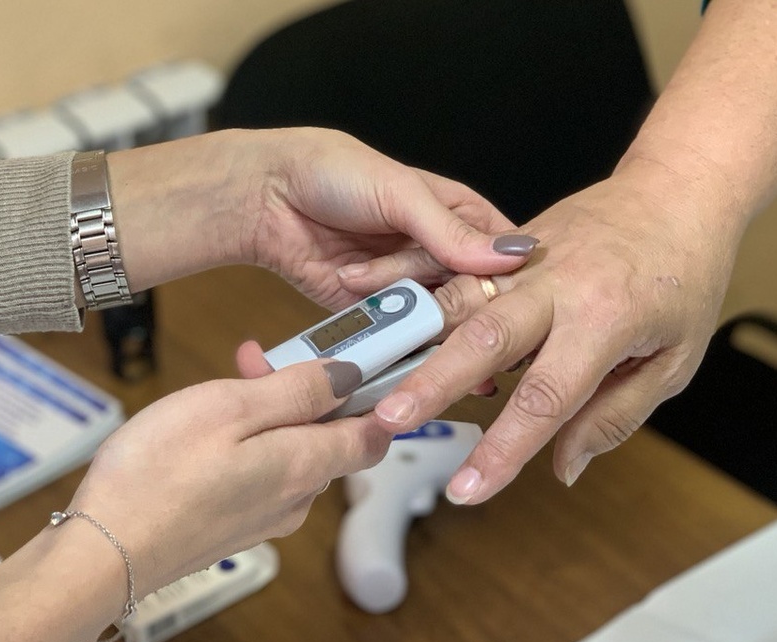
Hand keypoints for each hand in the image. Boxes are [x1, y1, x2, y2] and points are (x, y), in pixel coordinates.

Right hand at [69, 358, 389, 589]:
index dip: (369, 393)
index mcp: (306, 465)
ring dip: (266, 416)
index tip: (344, 360)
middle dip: (301, 394)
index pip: (374, 433)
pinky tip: (203, 432)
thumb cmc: (157, 475)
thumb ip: (298, 391)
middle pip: (328, 438)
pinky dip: (244, 445)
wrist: (104, 553)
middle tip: (253, 362)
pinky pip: (259, 476)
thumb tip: (350, 377)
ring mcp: (266, 518)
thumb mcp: (230, 407)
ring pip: (289, 454)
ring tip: (218, 388)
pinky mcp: (234, 528)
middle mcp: (297, 499)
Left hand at [108, 127, 528, 310]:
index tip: (487, 288)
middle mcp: (441, 254)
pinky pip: (399, 333)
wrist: (266, 199)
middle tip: (415, 284)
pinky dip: (388, 329)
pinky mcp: (378, 312)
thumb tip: (511, 255)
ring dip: (407, 307)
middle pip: (472, 295)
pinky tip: (373, 313)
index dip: (503, 278)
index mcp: (460, 216)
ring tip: (367, 280)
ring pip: (436, 317)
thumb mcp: (398, 191)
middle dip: (447, 297)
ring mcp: (410, 286)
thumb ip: (450, 230)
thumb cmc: (332, 173)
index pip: (504, 256)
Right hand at [336, 155, 747, 503]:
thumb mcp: (674, 360)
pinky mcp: (513, 246)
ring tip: (376, 376)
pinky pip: (464, 278)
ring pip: (459, 300)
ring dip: (416, 341)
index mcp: (607, 317)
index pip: (547, 397)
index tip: (469, 489)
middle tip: (388, 419)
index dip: (504, 450)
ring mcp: (530, 259)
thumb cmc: (686, 274)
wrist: (679, 189)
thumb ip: (613, 416)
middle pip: (484, 338)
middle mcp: (560, 283)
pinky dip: (427, 307)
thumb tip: (564, 467)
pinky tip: (395, 334)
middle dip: (431, 383)